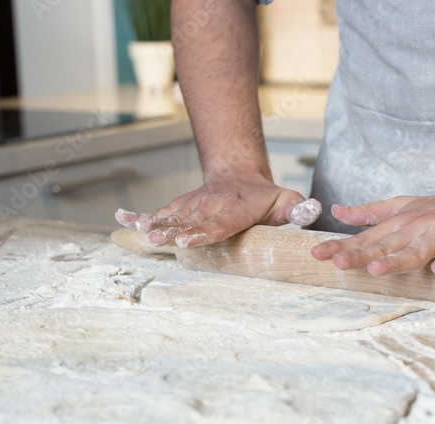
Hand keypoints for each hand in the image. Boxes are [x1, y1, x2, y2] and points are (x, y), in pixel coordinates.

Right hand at [115, 174, 320, 247]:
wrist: (238, 174)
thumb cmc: (265, 197)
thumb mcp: (287, 201)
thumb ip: (299, 209)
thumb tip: (313, 210)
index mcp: (234, 211)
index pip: (218, 225)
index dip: (204, 232)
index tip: (191, 239)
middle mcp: (210, 208)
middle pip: (189, 223)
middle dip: (173, 232)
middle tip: (157, 239)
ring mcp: (192, 207)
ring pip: (171, 217)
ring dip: (154, 224)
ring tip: (137, 230)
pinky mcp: (180, 207)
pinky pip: (159, 212)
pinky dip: (141, 215)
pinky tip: (121, 217)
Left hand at [309, 185, 434, 275]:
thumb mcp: (402, 206)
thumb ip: (370, 212)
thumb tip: (338, 211)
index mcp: (399, 223)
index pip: (365, 238)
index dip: (341, 246)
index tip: (316, 254)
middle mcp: (415, 227)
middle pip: (384, 244)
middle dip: (360, 255)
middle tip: (338, 263)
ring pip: (416, 249)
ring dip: (397, 260)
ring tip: (377, 270)